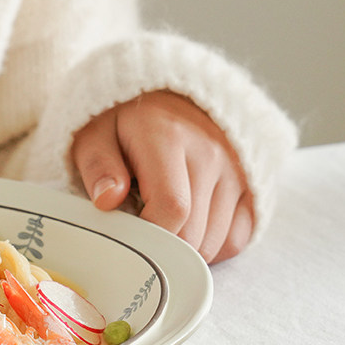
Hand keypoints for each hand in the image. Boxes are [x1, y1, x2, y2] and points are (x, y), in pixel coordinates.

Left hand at [71, 90, 253, 263]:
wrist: (169, 96)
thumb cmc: (125, 122)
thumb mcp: (96, 134)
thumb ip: (98, 166)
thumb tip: (108, 200)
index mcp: (169, 138)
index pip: (171, 208)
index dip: (147, 235)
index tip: (126, 234)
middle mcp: (211, 154)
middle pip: (193, 234)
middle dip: (159, 246)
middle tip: (137, 229)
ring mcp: (235, 171)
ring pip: (215, 242)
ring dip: (183, 248)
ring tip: (160, 222)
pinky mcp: (249, 186)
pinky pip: (236, 238)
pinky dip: (210, 246)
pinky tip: (186, 230)